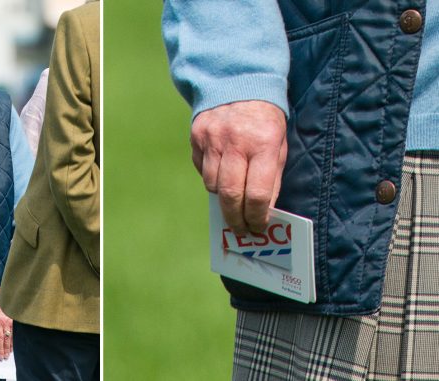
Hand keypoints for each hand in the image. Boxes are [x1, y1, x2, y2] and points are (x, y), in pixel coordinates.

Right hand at [191, 100, 286, 234]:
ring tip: (233, 201)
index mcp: (263, 145)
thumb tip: (263, 212)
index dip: (257, 217)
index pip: (257, 194)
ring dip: (223, 197)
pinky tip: (221, 174)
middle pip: (230, 195)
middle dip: (235, 218)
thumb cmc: (265, 120)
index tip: (258, 228)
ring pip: (212, 185)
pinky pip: (201, 169)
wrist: (238, 81)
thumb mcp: (279, 145)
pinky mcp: (196, 137)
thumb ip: (272, 178)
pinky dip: (211, 177)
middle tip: (241, 230)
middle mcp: (235, 143)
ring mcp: (212, 140)